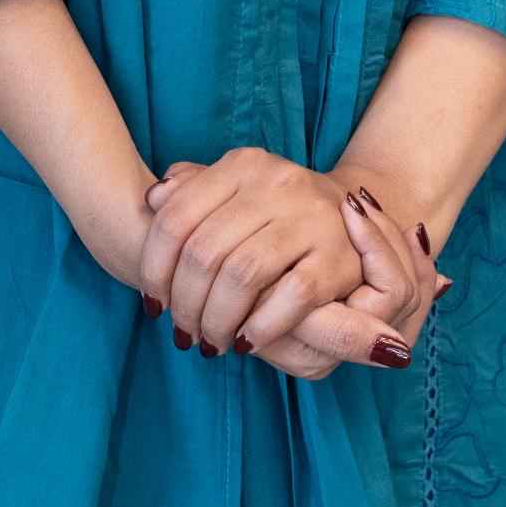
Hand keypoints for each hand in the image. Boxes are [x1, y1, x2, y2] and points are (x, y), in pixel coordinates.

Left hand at [140, 151, 446, 374]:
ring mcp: (313, 216)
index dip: (154, 270)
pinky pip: (290, 297)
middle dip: (186, 304)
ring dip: (218, 320)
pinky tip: (248, 341)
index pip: (175, 219)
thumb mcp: (232, 194)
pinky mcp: (340, 256)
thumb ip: (190, 193)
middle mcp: (279, 182)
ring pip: (242, 276)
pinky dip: (261, 327)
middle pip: (204, 252)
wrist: (351, 217)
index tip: (154, 303)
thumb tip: (154, 199)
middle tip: (183, 332)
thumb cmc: (273, 216)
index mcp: (244, 164)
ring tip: (211, 341)